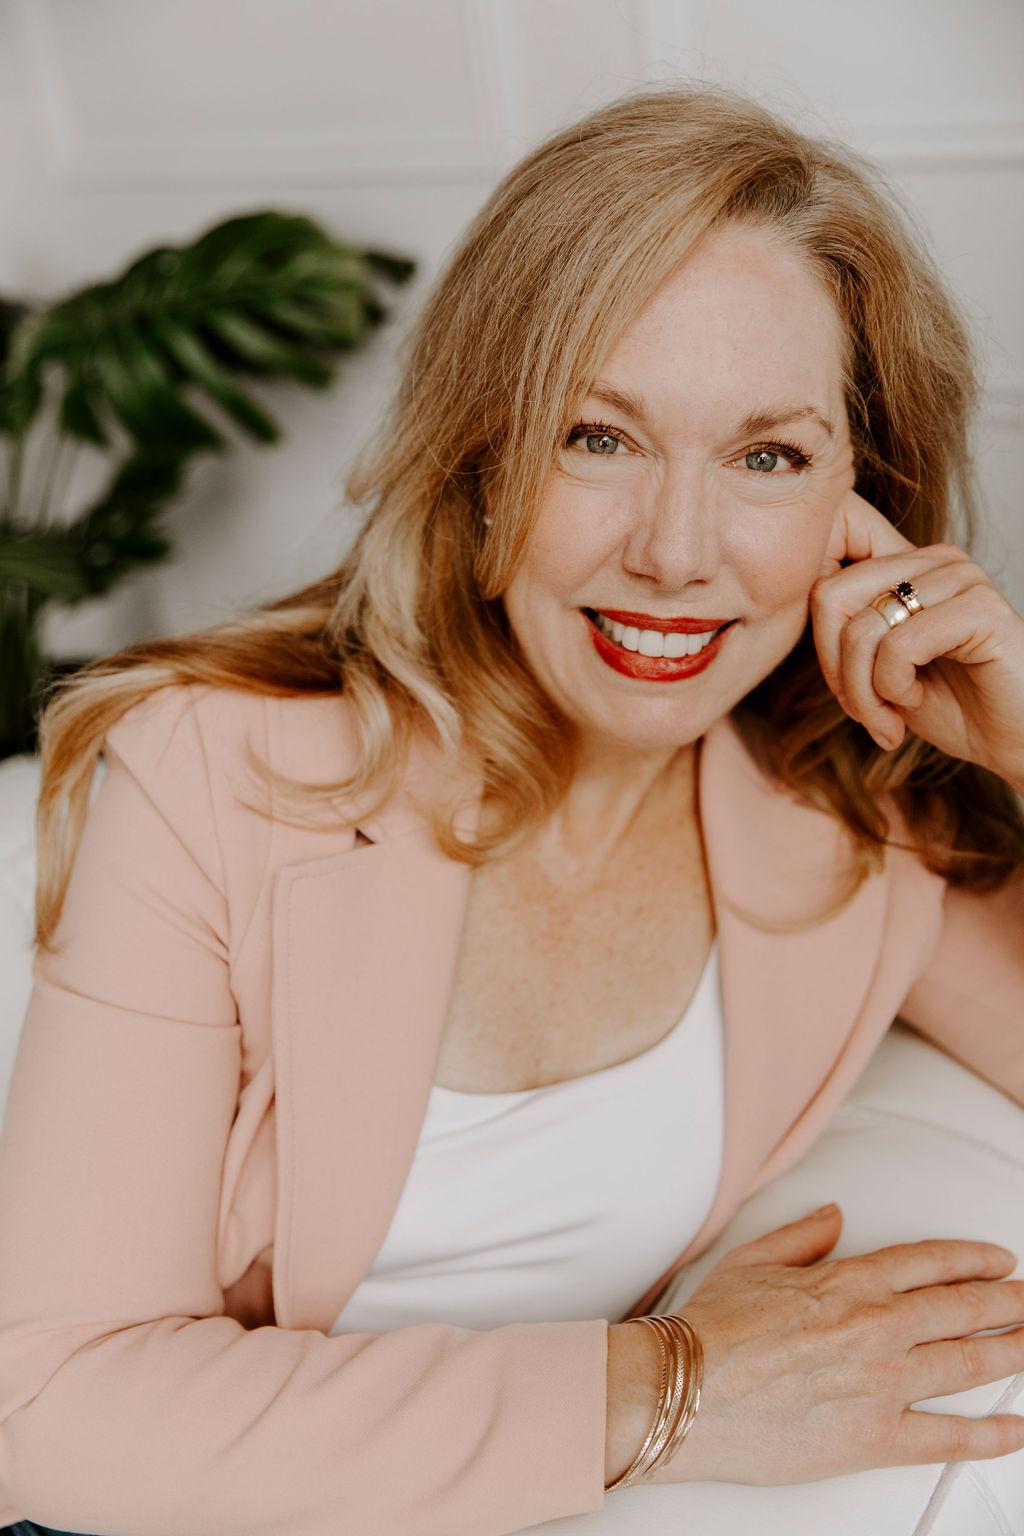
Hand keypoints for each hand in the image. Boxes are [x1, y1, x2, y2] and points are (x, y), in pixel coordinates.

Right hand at [644, 1205, 1023, 1484]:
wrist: (683, 1390)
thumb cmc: (710, 1332)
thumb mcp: (752, 1260)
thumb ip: (802, 1236)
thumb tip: (834, 1218)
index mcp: (848, 1282)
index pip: (931, 1262)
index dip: (974, 1259)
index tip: (998, 1261)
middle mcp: (875, 1329)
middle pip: (964, 1308)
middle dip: (1011, 1302)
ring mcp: (881, 1385)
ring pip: (968, 1363)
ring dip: (1014, 1352)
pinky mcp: (874, 1438)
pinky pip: (948, 1438)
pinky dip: (992, 1436)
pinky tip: (1017, 1430)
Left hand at [809, 490, 1023, 790]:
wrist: (1015, 744)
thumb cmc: (951, 707)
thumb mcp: (879, 667)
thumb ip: (844, 632)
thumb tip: (790, 607)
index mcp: (907, 564)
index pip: (826, 572)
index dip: (819, 641)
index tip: (845, 690)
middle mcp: (934, 559)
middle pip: (830, 598)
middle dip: (836, 671)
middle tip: (865, 713)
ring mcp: (961, 578)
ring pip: (861, 628)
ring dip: (864, 691)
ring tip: (890, 717)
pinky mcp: (983, 609)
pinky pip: (899, 644)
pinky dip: (895, 688)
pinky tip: (920, 702)